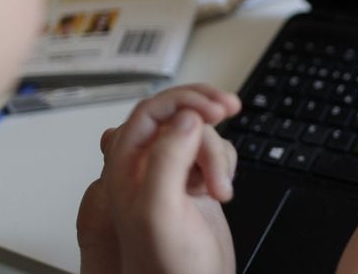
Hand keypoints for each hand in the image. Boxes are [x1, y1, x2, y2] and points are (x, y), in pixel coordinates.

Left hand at [76, 84, 241, 273]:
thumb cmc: (167, 267)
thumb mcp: (160, 211)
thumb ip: (167, 160)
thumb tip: (185, 119)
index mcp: (127, 166)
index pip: (151, 111)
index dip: (184, 100)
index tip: (214, 107)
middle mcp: (147, 167)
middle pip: (180, 118)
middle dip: (207, 118)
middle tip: (230, 109)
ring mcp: (173, 176)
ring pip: (201, 135)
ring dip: (218, 156)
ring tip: (219, 189)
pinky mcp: (196, 186)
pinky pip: (214, 154)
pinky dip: (225, 166)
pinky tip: (220, 190)